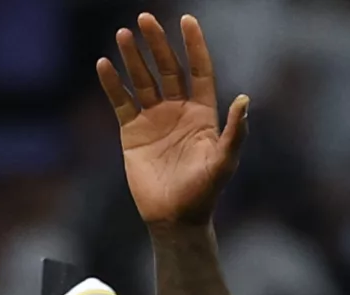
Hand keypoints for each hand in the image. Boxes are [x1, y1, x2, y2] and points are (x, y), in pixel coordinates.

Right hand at [97, 13, 248, 229]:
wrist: (174, 219)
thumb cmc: (204, 193)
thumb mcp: (223, 162)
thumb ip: (235, 131)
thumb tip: (245, 98)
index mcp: (202, 113)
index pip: (199, 70)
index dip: (194, 45)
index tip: (187, 20)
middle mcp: (177, 110)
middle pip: (167, 68)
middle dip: (157, 43)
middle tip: (144, 19)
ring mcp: (153, 119)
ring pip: (142, 80)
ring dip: (133, 57)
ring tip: (123, 34)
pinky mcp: (131, 132)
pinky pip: (120, 101)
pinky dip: (112, 84)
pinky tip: (104, 64)